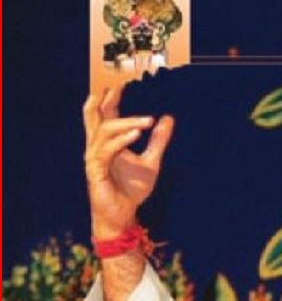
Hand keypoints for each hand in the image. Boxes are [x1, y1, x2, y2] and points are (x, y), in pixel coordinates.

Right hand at [83, 86, 173, 239]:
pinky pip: (104, 152)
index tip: (120, 84)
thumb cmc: (131, 190)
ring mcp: (94, 160)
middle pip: (93, 118)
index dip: (109, 99)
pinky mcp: (95, 173)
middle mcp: (97, 148)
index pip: (105, 116)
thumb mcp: (151, 162)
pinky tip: (136, 135)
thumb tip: (168, 118)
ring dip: (125, 124)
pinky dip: (120, 141)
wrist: (123, 216)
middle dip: (103, 102)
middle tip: (119, 88)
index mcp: (107, 144)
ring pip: (103, 133)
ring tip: (147, 120)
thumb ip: (158, 141)